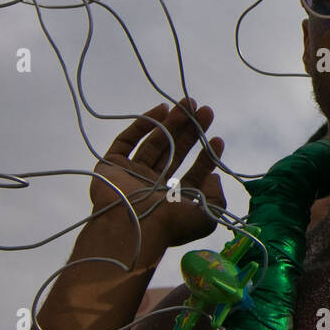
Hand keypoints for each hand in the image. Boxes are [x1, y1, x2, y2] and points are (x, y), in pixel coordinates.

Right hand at [91, 99, 224, 266]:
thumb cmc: (169, 225)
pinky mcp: (111, 165)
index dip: (206, 157)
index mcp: (171, 201)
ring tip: (189, 103)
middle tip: (205, 110)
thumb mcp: (206, 217)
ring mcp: (131, 175)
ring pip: (155, 142)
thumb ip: (217, 198)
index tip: (218, 139)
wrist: (131, 226)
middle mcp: (151, 187)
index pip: (192, 175)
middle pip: (175, 152)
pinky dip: (143, 124)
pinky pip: (127, 140)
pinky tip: (162, 109)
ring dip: (173, 121)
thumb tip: (214, 177)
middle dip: (190, 131)